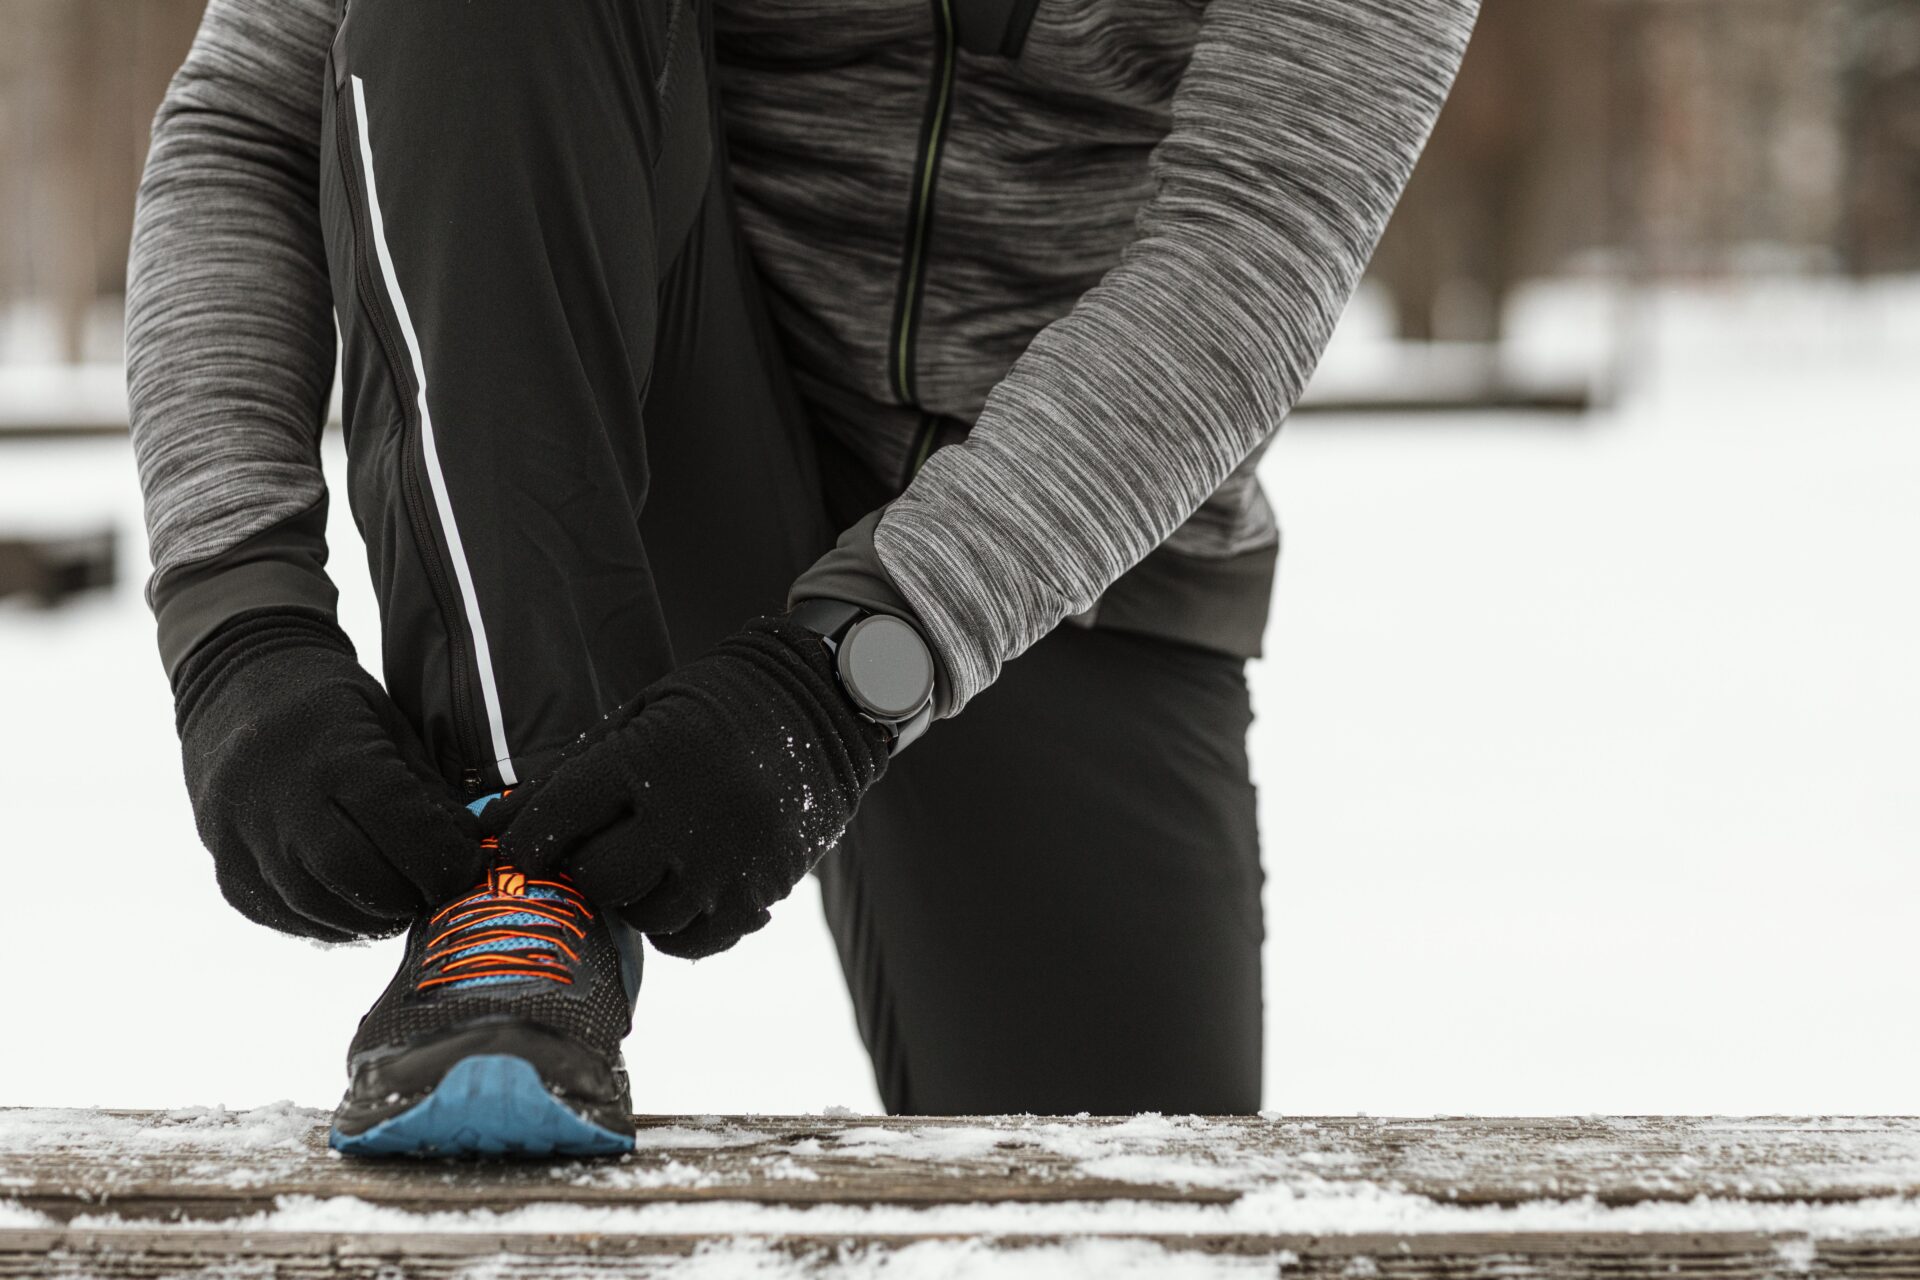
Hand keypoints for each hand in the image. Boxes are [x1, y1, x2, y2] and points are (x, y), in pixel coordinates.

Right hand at [173, 611, 484, 939]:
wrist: (237, 681)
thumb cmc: (331, 703)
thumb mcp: (391, 726)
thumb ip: (427, 792)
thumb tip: (467, 851)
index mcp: (335, 756)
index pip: (402, 831)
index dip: (445, 861)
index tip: (467, 869)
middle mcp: (282, 800)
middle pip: (357, 878)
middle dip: (407, 897)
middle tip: (432, 893)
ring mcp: (242, 836)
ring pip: (316, 906)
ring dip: (368, 920)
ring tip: (397, 905)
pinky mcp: (223, 863)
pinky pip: (278, 914)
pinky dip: (324, 922)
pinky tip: (353, 910)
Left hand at [490, 615, 889, 958]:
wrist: (823, 706)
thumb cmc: (715, 704)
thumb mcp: (639, 715)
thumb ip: (571, 774)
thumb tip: (498, 824)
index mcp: (649, 758)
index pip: (557, 821)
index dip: (526, 841)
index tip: (520, 847)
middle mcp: (688, 815)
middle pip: (598, 877)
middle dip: (583, 867)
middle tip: (593, 848)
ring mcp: (729, 860)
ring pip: (644, 915)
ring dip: (631, 895)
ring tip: (645, 861)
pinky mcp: (761, 891)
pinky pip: (694, 940)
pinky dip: (675, 924)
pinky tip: (678, 889)